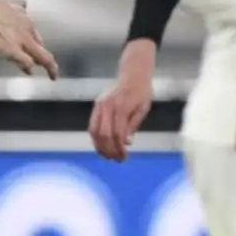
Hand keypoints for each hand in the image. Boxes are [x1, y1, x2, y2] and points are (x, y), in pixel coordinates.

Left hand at [0, 0, 57, 78]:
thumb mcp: (6, 51)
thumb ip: (21, 60)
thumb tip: (32, 69)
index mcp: (28, 41)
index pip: (45, 57)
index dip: (51, 68)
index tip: (53, 76)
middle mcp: (30, 27)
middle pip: (39, 43)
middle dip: (38, 53)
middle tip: (34, 60)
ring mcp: (24, 14)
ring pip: (32, 29)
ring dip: (30, 37)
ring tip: (24, 41)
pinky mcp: (16, 4)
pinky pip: (23, 12)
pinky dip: (22, 18)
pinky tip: (17, 18)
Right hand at [89, 40, 157, 160]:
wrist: (133, 75)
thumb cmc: (142, 92)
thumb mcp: (143, 109)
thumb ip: (133, 126)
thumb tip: (126, 143)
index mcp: (121, 107)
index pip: (117, 134)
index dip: (119, 148)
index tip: (124, 157)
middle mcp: (107, 106)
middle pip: (103, 135)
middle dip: (109, 150)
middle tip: (117, 160)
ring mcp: (100, 105)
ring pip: (94, 131)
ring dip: (100, 147)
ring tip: (108, 156)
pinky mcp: (97, 106)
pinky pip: (92, 126)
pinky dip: (96, 138)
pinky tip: (102, 146)